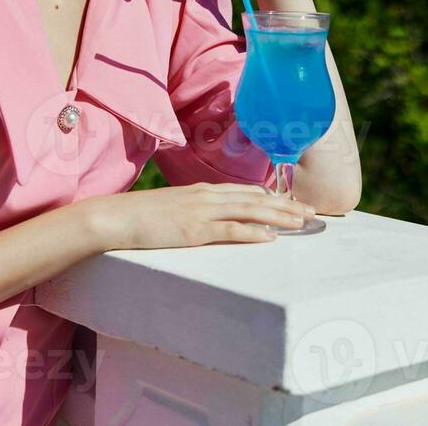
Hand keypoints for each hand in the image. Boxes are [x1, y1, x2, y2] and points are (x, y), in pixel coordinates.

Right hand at [83, 183, 316, 250]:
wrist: (115, 216)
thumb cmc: (141, 215)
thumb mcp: (174, 208)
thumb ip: (196, 210)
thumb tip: (214, 219)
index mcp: (203, 191)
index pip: (247, 191)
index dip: (274, 197)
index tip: (295, 203)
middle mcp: (207, 197)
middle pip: (256, 199)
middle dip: (286, 206)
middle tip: (312, 213)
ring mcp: (201, 212)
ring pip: (249, 211)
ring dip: (278, 217)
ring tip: (301, 223)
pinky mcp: (193, 230)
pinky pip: (229, 230)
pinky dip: (252, 232)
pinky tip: (269, 237)